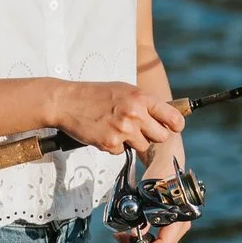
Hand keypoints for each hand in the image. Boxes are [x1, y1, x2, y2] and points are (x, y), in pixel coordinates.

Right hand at [52, 82, 185, 155]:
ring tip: (116, 128)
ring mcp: (123, 129)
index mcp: (141, 98)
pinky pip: (122, 151)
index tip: (173, 128)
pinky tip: (104, 132)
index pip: (173, 117)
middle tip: (139, 129)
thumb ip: (144, 103)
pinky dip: (114, 146)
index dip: (175, 125)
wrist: (66, 101)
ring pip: (143, 146)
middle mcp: (135, 113)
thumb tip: (164, 117)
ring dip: (132, 142)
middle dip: (152, 136)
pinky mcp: (111, 143)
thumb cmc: (94, 95)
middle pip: (161, 137)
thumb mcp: (124, 90)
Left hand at [113, 139, 192, 242]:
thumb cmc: (157, 177)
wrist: (166, 164)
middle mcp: (181, 225)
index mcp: (179, 218)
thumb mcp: (146, 197)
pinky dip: (144, 238)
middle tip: (120, 239)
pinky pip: (157, 238)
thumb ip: (142, 218)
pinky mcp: (170, 224)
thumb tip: (134, 236)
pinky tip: (130, 231)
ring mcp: (177, 226)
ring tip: (122, 234)